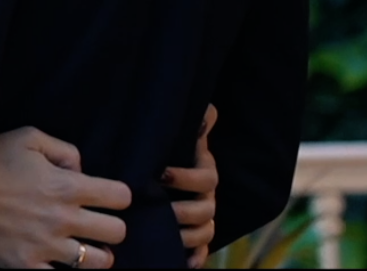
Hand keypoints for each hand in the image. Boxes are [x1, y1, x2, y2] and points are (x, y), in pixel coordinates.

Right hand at [0, 126, 132, 268]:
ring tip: (83, 247)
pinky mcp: (26, 265)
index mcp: (66, 185)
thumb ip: (64, 150)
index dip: (116, 194)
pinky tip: (60, 264)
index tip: (104, 195)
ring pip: (100, 262)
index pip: (121, 197)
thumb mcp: (26, 137)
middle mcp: (63, 218)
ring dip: (97, 254)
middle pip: (117, 232)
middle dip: (110, 225)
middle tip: (93, 221)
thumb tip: (81, 170)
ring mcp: (46, 246)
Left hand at [166, 104, 218, 268]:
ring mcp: (202, 219)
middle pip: (206, 209)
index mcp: (204, 173)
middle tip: (158, 208)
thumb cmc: (165, 150)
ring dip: (187, 235)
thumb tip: (209, 111)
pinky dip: (195, 258)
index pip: (206, 178)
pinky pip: (202, 252)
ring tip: (164, 234)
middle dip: (183, 210)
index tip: (160, 174)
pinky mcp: (195, 237)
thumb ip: (194, 123)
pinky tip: (183, 262)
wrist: (160, 172)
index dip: (186, 177)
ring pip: (205, 232)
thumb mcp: (175, 136)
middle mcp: (207, 197)